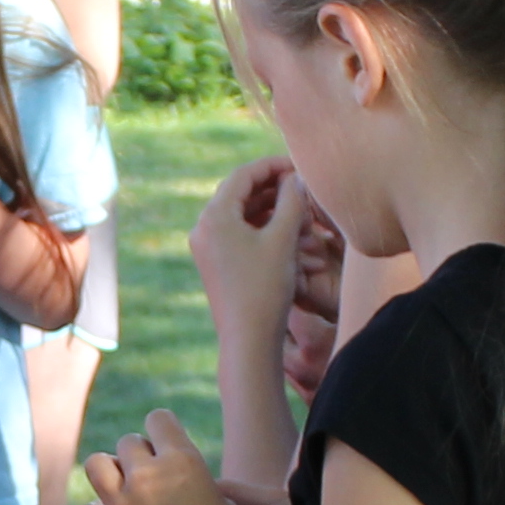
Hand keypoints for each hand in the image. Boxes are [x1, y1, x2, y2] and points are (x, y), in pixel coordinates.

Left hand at [77, 410, 247, 504]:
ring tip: (121, 490)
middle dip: (136, 455)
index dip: (161, 430)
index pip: (158, 418)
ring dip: (108, 472)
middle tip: (147, 476)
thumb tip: (183, 481)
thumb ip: (198, 483)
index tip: (164, 446)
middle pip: (126, 442)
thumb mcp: (227, 503)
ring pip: (96, 465)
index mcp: (182, 460)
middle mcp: (148, 476)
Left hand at [193, 154, 303, 320]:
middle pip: (240, 193)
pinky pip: (238, 233)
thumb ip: (291, 201)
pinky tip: (287, 230)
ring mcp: (207, 247)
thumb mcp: (283, 239)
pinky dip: (261, 227)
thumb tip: (295, 178)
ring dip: (269, 208)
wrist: (248, 339)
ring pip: (241, 214)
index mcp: (214, 216)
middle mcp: (203, 228)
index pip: (243, 175)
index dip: (272, 166)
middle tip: (302, 185)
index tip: (298, 165)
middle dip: (272, 187)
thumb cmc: (266, 288)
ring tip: (300, 209)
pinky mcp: (215, 263)